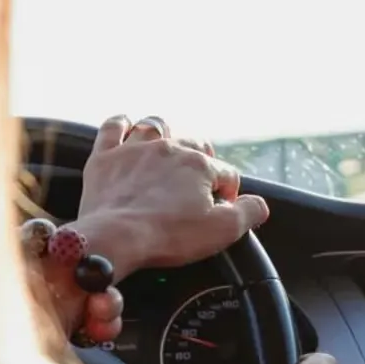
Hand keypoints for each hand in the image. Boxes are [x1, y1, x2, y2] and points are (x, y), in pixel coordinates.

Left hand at [74, 115, 269, 279]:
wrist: (115, 239)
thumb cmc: (169, 235)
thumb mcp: (223, 230)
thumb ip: (249, 212)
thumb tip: (259, 204)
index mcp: (200, 165)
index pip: (226, 173)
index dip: (228, 194)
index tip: (220, 211)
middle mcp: (169, 149)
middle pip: (195, 144)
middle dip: (202, 161)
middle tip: (197, 185)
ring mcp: (135, 149)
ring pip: (156, 127)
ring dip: (166, 135)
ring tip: (167, 151)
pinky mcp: (105, 157)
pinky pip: (113, 127)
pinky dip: (122, 124)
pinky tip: (126, 127)